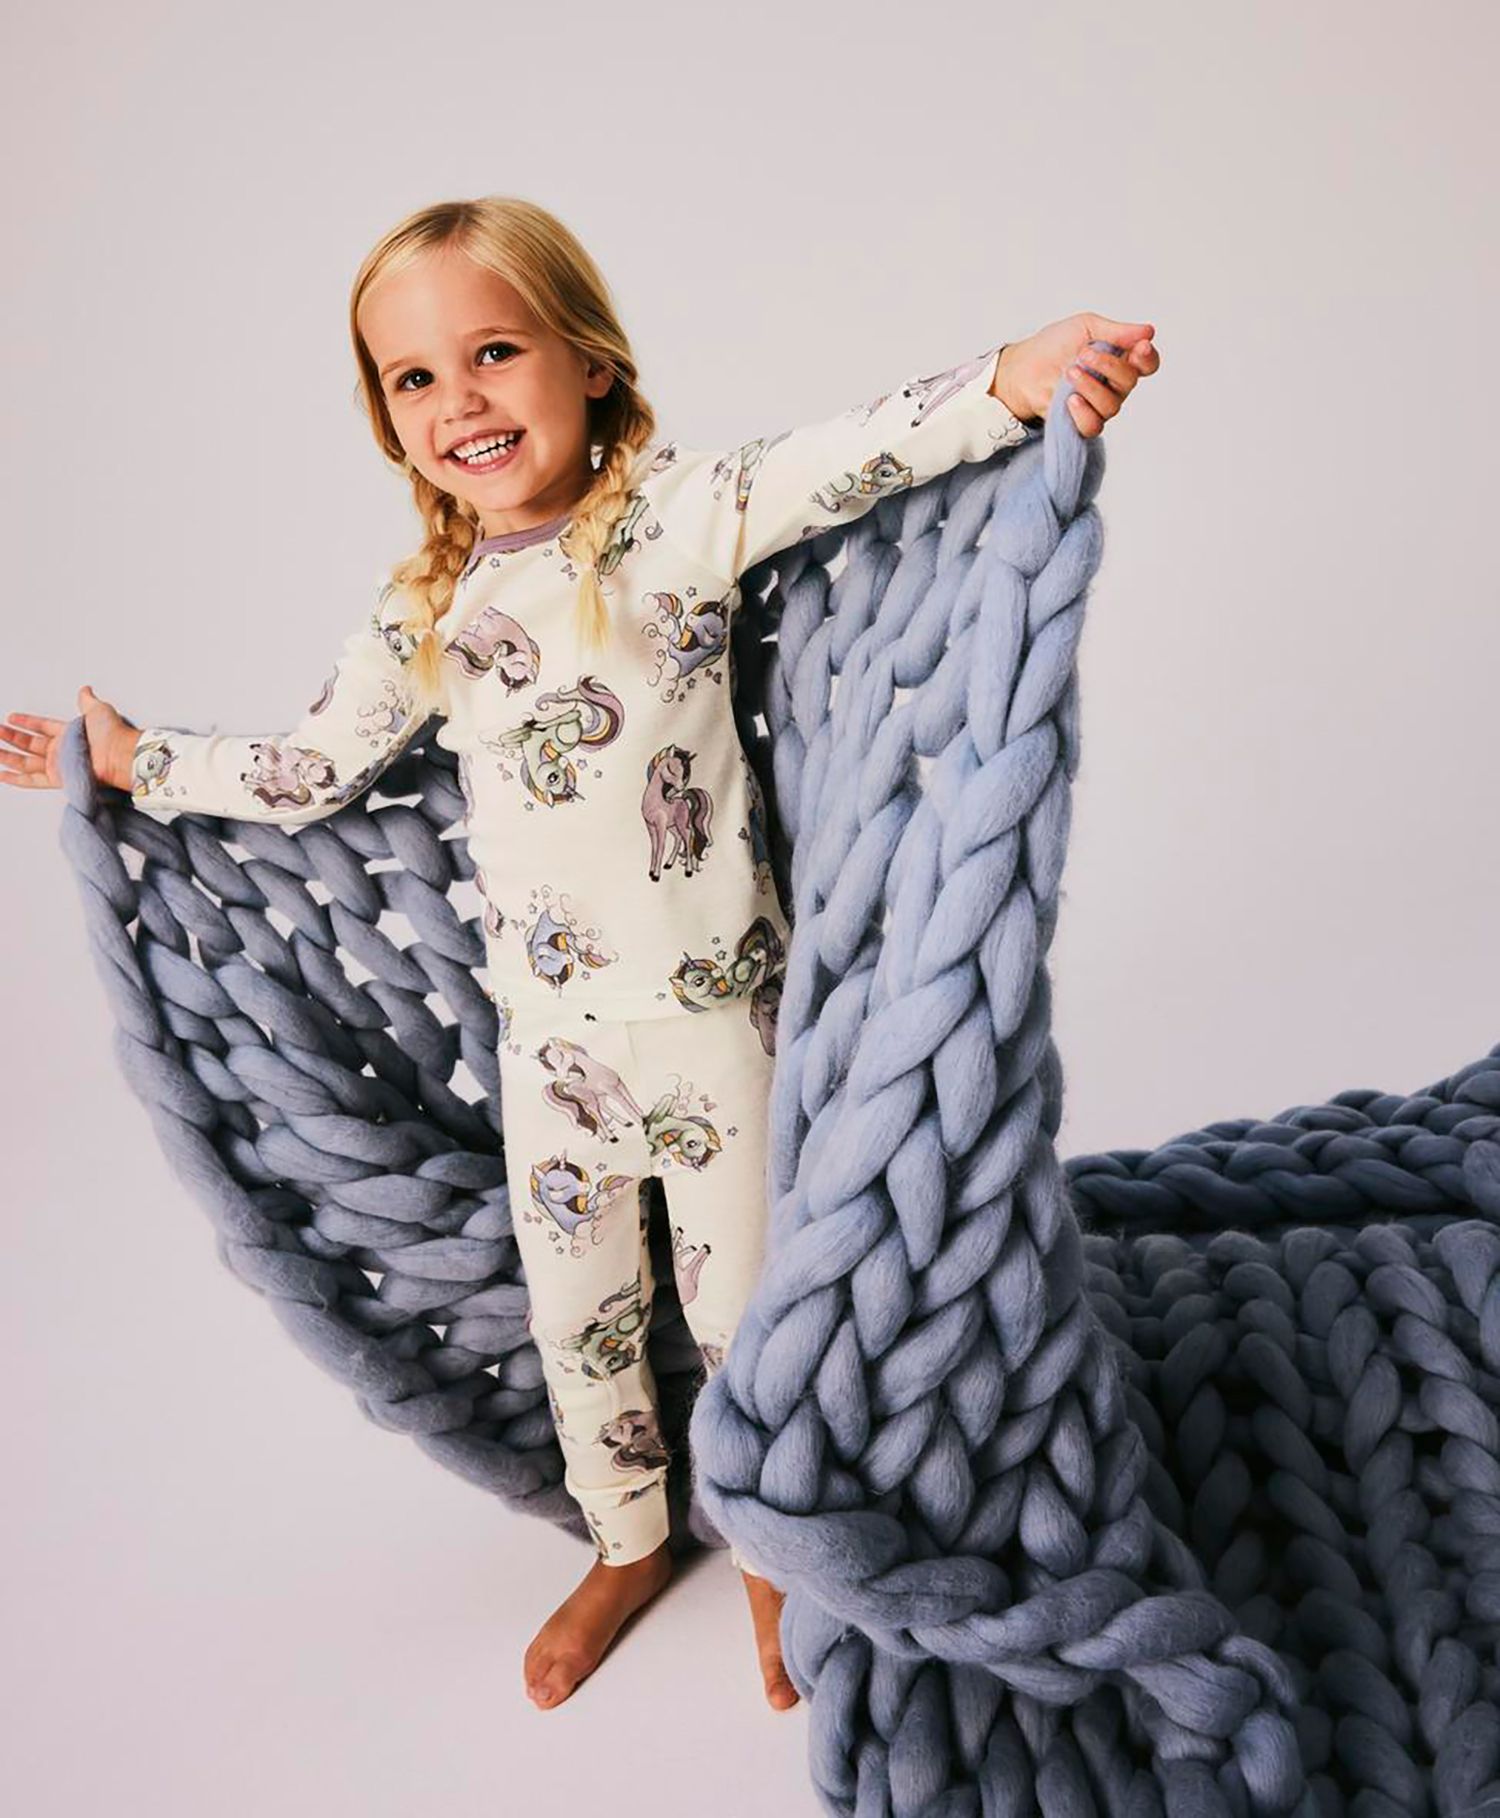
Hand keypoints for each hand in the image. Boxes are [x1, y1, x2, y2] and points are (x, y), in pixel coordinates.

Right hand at [0, 685, 139, 793]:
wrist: (120, 755)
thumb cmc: (114, 734)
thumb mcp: (98, 710)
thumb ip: (87, 701)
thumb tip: (85, 689)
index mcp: (70, 733)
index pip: (43, 726)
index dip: (28, 722)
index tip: (12, 717)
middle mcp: (63, 750)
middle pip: (30, 744)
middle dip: (11, 737)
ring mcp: (59, 765)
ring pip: (26, 761)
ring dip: (7, 755)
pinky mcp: (58, 778)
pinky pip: (32, 780)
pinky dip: (15, 778)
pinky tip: (2, 773)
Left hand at [993, 314, 1160, 437]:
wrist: (1022, 367)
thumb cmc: (1053, 346)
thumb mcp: (1086, 327)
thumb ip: (1117, 331)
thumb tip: (1149, 331)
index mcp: (1119, 359)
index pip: (1147, 364)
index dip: (1148, 357)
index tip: (1140, 347)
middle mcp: (1113, 385)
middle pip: (1129, 382)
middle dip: (1109, 366)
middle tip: (1084, 354)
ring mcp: (1098, 406)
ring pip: (1111, 405)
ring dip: (1091, 387)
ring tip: (1069, 372)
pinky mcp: (1080, 423)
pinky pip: (1093, 426)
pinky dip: (1083, 412)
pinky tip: (1070, 400)